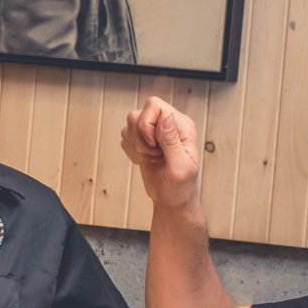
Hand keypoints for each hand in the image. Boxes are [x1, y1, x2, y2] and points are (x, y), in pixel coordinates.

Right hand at [120, 96, 203, 213]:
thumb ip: (172, 140)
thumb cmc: (181, 188)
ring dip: (135, 145)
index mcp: (182, 126)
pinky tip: (144, 160)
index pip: (154, 105)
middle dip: (140, 137)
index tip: (154, 146)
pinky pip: (126, 135)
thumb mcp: (180, 166)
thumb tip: (166, 115)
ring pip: (130, 123)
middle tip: (153, 154)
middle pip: (138, 113)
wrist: (172, 201)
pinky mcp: (143, 140)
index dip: (147, 125)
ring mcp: (155, 131)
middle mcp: (168, 124)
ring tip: (150, 158)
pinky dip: (131, 150)